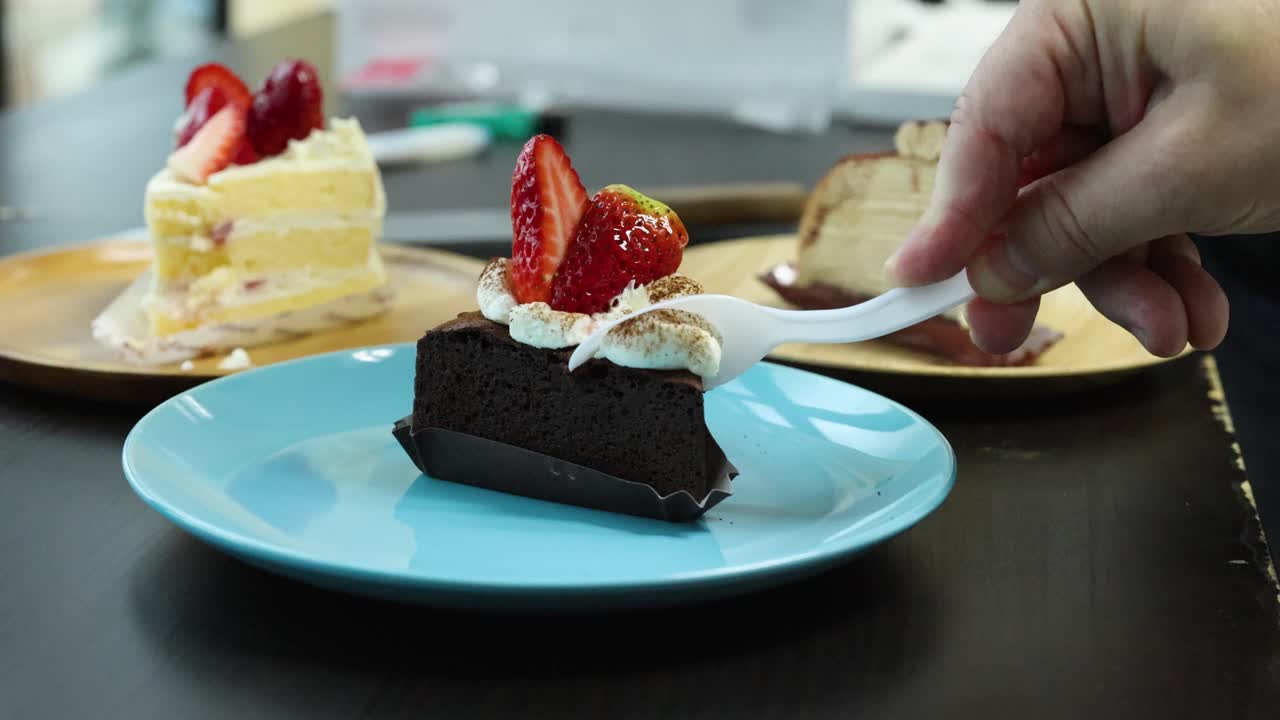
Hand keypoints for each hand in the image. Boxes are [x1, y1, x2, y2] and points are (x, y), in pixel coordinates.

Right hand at [885, 0, 1279, 356]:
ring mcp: (1140, 87)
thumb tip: (989, 268)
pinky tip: (1189, 306)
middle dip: (1048, 263)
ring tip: (1171, 327)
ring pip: (1084, 202)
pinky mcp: (1174, 125)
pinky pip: (1135, 203)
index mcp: (1084, 15)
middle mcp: (1101, 46)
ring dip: (1122, 277)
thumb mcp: (1192, 164)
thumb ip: (1072, 222)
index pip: (986, 123)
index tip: (921, 278)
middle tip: (1011, 334)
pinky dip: (1161, 261)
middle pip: (1029, 173)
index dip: (953, 212)